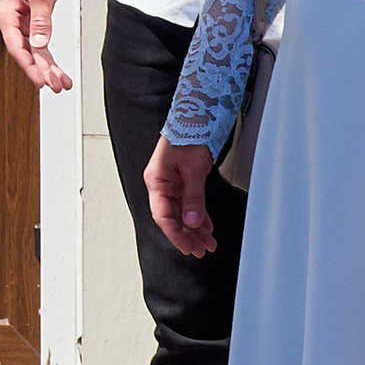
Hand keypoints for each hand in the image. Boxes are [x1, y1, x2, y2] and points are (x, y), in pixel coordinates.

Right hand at [0, 0, 71, 92]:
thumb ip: (41, 21)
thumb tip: (40, 44)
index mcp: (7, 16)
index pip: (17, 47)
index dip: (29, 66)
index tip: (40, 81)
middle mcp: (12, 22)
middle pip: (26, 53)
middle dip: (42, 71)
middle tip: (56, 85)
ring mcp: (22, 24)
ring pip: (34, 52)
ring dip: (47, 67)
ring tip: (61, 82)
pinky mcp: (32, 23)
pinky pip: (40, 44)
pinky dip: (48, 57)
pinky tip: (57, 69)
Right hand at [146, 136, 217, 257]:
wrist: (197, 114)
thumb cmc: (188, 134)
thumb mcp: (193, 169)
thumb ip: (193, 197)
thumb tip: (192, 222)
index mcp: (156, 180)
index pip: (163, 215)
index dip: (176, 234)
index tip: (189, 247)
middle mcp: (162, 183)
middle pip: (172, 217)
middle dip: (187, 235)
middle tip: (201, 250)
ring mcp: (173, 182)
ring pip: (182, 212)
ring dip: (195, 229)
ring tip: (208, 243)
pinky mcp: (184, 179)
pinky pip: (190, 203)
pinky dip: (199, 216)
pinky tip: (207, 227)